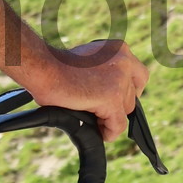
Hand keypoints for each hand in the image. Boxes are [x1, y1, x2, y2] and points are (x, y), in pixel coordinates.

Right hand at [28, 38, 147, 141]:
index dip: (130, 92)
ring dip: (111, 119)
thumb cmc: (57, 66)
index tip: (119, 101)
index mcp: (119, 49)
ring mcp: (120, 79)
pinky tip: (100, 133)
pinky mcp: (111, 97)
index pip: (139, 75)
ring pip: (125, 111)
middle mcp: (124, 61)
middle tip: (101, 114)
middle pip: (133, 96)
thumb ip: (106, 71)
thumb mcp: (90, 61)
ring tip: (95, 121)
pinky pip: (118, 124)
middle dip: (118, 107)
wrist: (43, 68)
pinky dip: (109, 132)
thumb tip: (111, 93)